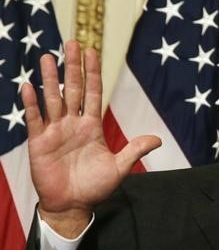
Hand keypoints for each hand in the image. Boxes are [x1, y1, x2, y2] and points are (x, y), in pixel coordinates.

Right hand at [21, 40, 160, 236]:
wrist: (73, 205)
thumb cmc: (95, 187)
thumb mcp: (119, 168)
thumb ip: (135, 150)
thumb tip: (158, 140)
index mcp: (92, 127)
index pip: (93, 93)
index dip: (92, 73)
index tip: (92, 52)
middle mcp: (73, 124)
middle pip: (73, 89)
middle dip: (73, 67)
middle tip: (72, 43)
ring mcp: (55, 131)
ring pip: (52, 99)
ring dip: (50, 79)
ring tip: (48, 57)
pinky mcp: (39, 142)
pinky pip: (35, 119)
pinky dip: (32, 104)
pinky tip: (29, 86)